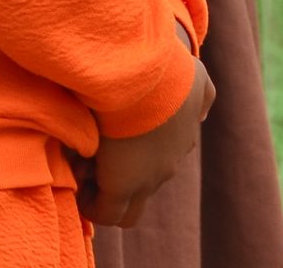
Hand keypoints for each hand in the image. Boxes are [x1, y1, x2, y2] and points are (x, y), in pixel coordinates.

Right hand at [83, 56, 212, 231]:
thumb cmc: (164, 70)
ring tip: (86, 163)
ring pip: (127, 207)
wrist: (143, 70)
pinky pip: (105, 213)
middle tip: (98, 156)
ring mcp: (148, 178)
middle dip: (120, 180)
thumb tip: (202, 118)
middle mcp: (167, 164)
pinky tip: (78, 174)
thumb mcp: (197, 77)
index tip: (117, 141)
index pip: (162, 165)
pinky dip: (91, 203)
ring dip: (105, 191)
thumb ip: (204, 95)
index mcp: (181, 141)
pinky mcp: (123, 185)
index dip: (137, 161)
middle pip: (143, 192)